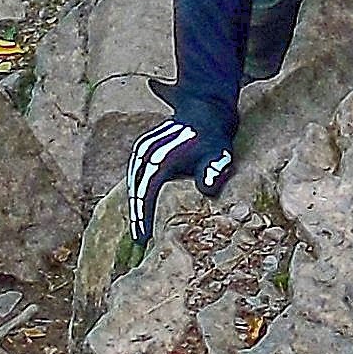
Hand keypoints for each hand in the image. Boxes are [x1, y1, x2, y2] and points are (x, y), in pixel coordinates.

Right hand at [125, 111, 235, 249]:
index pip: (147, 190)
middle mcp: (147, 151)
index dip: (143, 214)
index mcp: (162, 156)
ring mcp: (142, 149)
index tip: (143, 236)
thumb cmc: (214, 139)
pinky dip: (135, 192)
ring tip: (137, 229)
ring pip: (132, 182)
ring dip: (133, 205)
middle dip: (135, 215)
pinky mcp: (141, 150)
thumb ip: (214, 171)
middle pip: (135, 189)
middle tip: (138, 240)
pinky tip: (139, 209)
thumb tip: (206, 189)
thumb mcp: (220, 155)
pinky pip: (134, 175)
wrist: (205, 112)